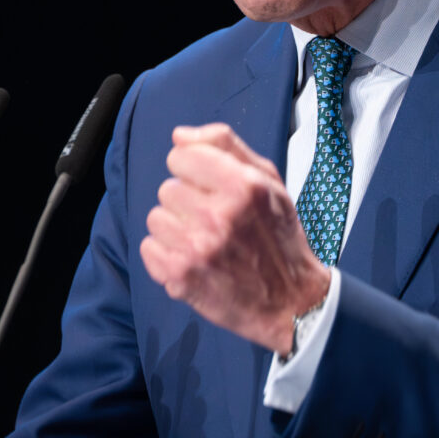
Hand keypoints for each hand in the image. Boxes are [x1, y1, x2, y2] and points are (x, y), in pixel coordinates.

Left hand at [140, 124, 329, 352]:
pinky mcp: (182, 277)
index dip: (192, 170)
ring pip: (155, 218)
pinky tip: (192, 260)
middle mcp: (219, 215)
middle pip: (167, 189)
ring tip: (203, 240)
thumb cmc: (278, 236)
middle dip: (186, 202)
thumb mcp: (269, 181)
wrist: (290, 301)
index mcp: (243, 185)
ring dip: (175, 228)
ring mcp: (198, 248)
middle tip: (213, 220)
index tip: (208, 186)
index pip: (180, 156)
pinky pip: (148, 249)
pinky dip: (165, 255)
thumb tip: (178, 136)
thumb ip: (225, 146)